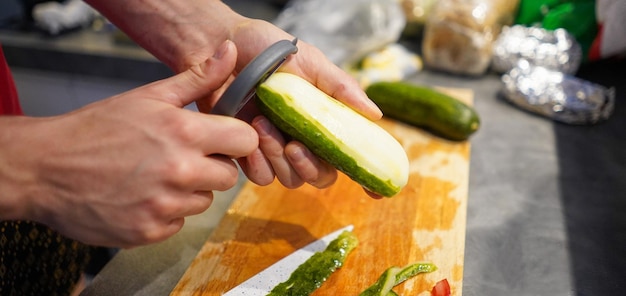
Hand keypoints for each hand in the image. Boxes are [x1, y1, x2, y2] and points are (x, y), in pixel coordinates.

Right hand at [3, 40, 255, 247]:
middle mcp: (180, 171)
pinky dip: (165, 212)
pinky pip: (178, 222)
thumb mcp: (149, 96)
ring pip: (204, 200)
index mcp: (184, 132)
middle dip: (212, 166)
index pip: (245, 142)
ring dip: (188, 191)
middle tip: (182, 157)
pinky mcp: (150, 231)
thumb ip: (197, 79)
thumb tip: (231, 53)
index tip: (220, 140)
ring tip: (155, 175)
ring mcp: (164, 205)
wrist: (45, 167)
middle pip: (229, 176)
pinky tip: (141, 196)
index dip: (234, 140)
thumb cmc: (97, 128)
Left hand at [197, 19, 383, 189]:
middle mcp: (303, 139)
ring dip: (279, 158)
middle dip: (309, 167)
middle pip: (320, 177)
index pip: (349, 156)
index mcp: (323, 121)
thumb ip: (341, 89)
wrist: (223, 43)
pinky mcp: (246, 152)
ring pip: (289, 179)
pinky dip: (258, 163)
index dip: (366, 178)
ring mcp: (275, 148)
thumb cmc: (267, 48)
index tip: (377, 194)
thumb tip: (376, 116)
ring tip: (262, 125)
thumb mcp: (310, 62)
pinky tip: (250, 138)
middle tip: (294, 145)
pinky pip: (260, 177)